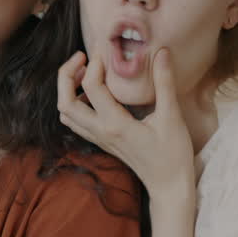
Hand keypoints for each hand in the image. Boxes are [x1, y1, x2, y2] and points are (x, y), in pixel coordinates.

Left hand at [56, 49, 195, 204]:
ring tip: (85, 71)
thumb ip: (164, 83)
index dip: (95, 63)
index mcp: (114, 124)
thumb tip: (162, 51)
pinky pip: (76, 121)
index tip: (106, 50)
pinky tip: (94, 93)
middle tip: (82, 57)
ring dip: (67, 90)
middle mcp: (100, 132)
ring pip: (66, 113)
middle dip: (66, 75)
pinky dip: (75, 103)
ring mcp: (97, 138)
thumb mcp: (171, 116)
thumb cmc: (173, 154)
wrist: (168, 186)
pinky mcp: (100, 142)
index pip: (91, 87)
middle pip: (64, 102)